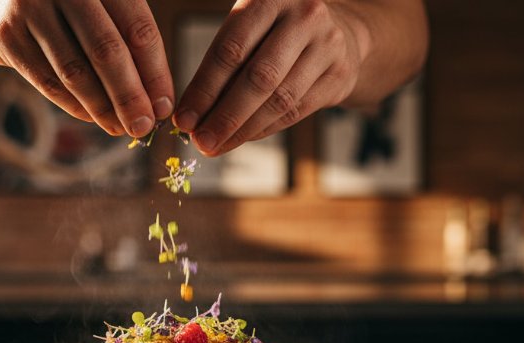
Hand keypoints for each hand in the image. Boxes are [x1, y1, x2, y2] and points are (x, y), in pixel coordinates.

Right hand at [0, 0, 174, 136]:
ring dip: (102, 107)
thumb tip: (158, 98)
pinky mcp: (6, 35)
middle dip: (130, 96)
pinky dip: (74, 105)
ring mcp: (30, 8)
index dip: (155, 72)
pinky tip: (93, 117)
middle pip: (107, 50)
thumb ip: (126, 38)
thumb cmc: (62, 4)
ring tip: (120, 128)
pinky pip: (47, 81)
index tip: (164, 106)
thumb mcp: (97, 4)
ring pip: (75, 71)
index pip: (137, 28)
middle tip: (144, 127)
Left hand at [173, 0, 362, 155]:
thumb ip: (224, 61)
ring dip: (244, 129)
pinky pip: (297, 111)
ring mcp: (327, 45)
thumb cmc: (277, 31)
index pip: (230, 50)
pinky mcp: (340, 74)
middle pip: (258, 78)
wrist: (339, 30)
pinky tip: (243, 138)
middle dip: (224, 116)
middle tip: (201, 141)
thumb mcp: (251, 26)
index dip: (204, 89)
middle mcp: (303, 16)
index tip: (184, 119)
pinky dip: (265, 129)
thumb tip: (192, 114)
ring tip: (218, 145)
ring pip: (279, 99)